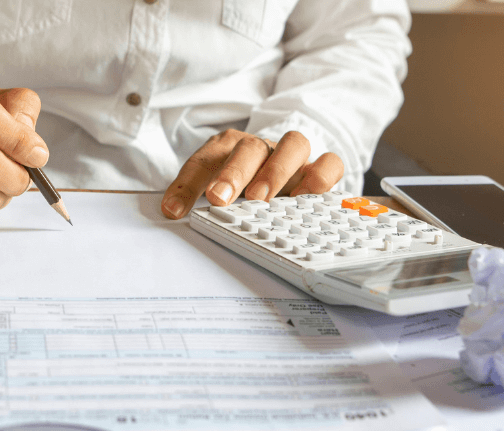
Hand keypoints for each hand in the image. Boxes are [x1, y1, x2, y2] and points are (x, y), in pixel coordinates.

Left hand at [160, 130, 343, 218]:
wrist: (280, 169)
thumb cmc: (242, 183)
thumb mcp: (213, 189)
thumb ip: (194, 197)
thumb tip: (173, 213)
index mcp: (227, 148)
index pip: (203, 160)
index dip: (186, 184)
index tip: (174, 210)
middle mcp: (261, 147)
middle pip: (249, 147)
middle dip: (233, 173)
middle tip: (220, 198)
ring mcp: (292, 156)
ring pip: (293, 144)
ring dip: (276, 170)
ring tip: (261, 198)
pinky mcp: (319, 168)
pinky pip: (330, 162)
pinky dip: (320, 177)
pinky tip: (304, 198)